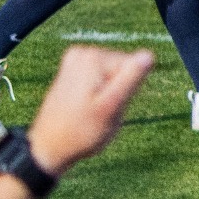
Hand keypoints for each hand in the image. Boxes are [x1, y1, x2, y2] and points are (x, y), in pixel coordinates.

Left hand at [26, 47, 154, 175]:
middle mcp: (82, 52)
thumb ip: (130, 79)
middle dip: (118, 91)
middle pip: (123, 69)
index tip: (108, 105)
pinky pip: (103, 77)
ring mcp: (75, 60)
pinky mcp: (72, 69)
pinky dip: (101, 92)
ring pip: (115, 75)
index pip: (134, 67)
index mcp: (94, 58)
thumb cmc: (82, 131)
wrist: (49, 146)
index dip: (127, 91)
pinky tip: (86, 104)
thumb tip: (149, 55)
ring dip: (110, 94)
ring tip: (91, 109)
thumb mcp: (111, 107)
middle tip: (100, 111)